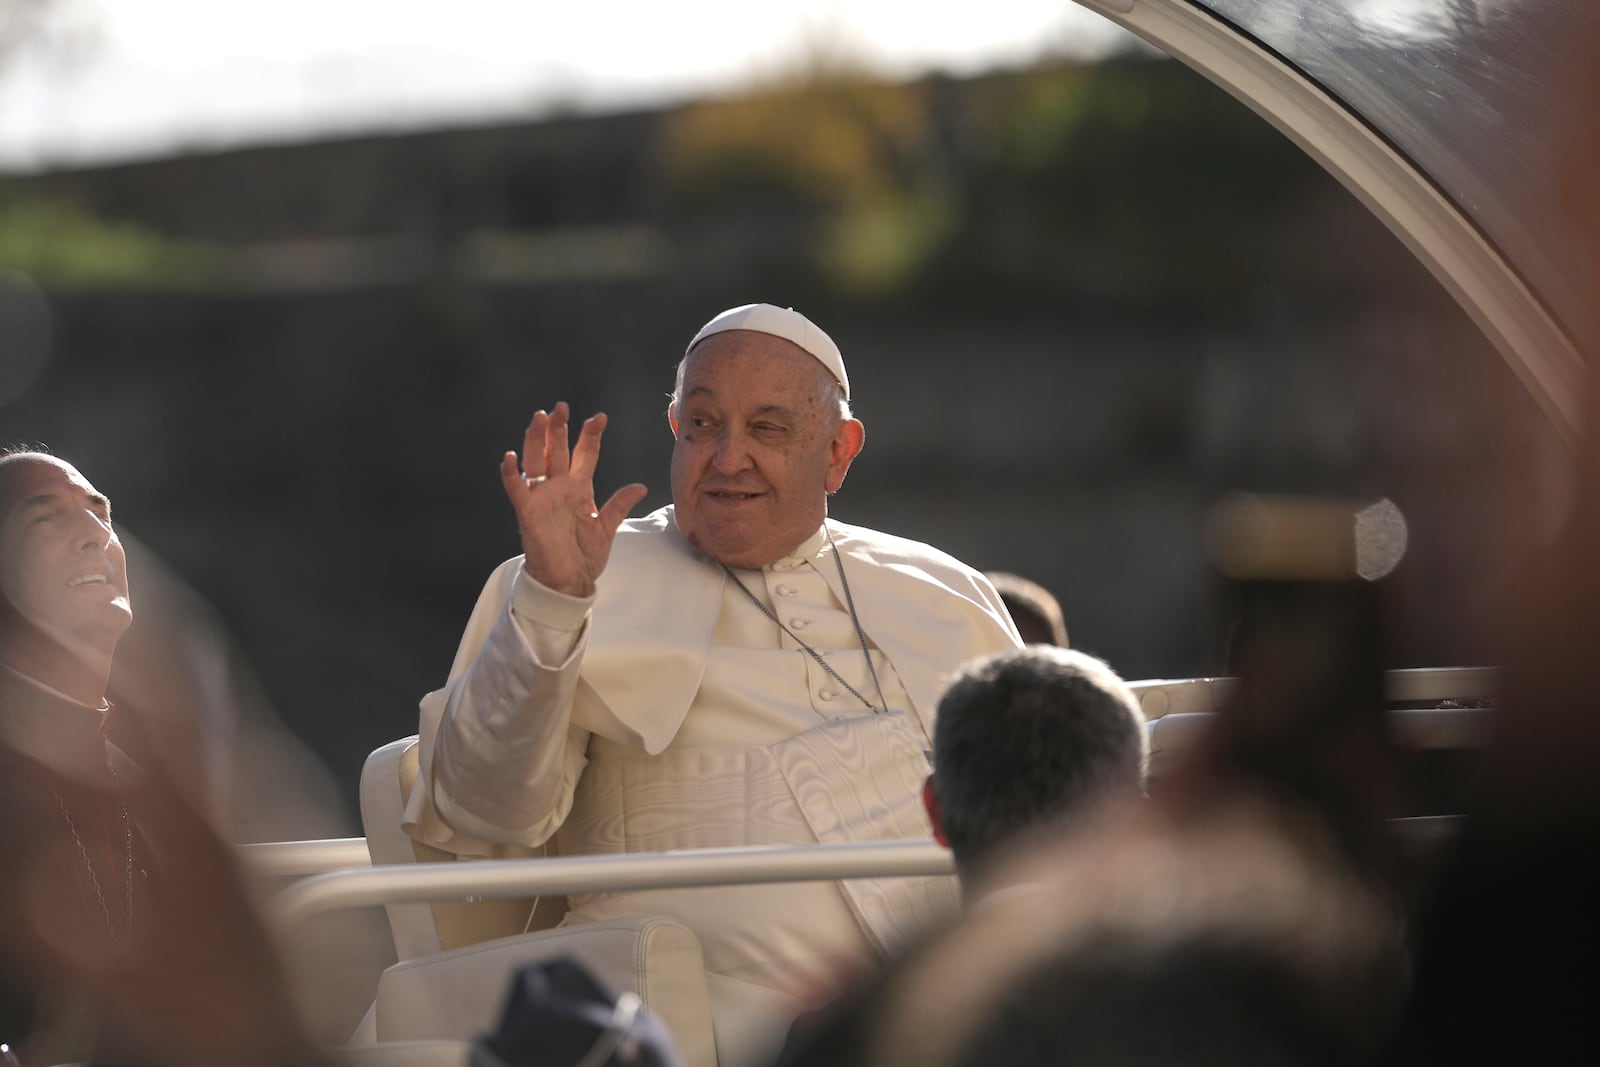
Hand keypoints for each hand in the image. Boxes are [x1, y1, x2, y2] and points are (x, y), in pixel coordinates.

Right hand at [499, 402, 647, 597]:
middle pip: (557, 451)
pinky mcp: (528, 513)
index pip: (585, 455)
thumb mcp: (606, 527)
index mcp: (579, 488)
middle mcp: (559, 488)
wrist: (570, 581)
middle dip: (559, 429)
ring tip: (538, 418)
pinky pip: (517, 491)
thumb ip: (619, 505)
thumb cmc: (584, 555)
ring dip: (536, 440)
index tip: (599, 417)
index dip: (590, 436)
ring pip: (536, 462)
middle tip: (560, 407)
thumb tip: (640, 486)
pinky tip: (510, 457)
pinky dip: (511, 475)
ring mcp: (542, 498)